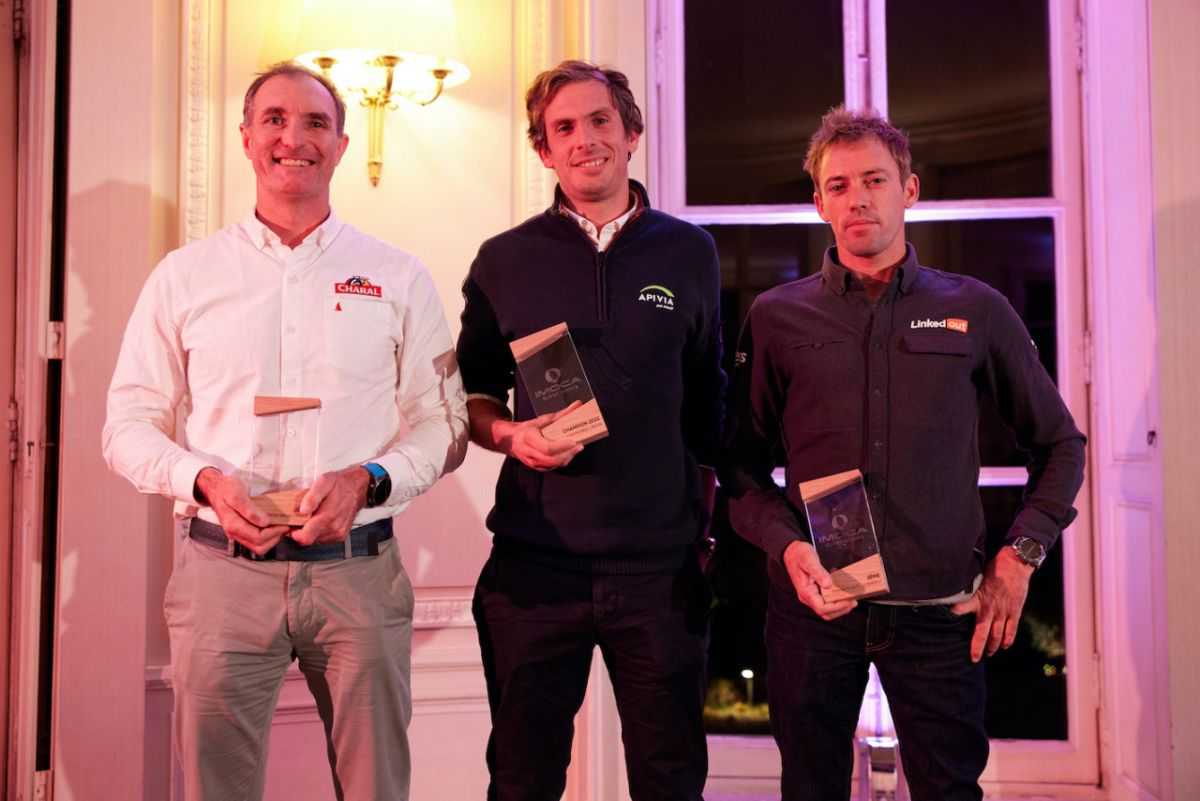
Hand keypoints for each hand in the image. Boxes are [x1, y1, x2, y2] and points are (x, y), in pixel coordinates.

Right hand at [194, 467, 289, 555]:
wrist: (215, 488)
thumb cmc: (226, 489)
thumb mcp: (236, 494)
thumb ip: (249, 510)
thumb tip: (265, 522)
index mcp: (233, 525)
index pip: (258, 537)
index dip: (274, 532)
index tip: (284, 524)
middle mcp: (234, 533)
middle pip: (259, 547)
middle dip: (274, 538)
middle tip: (284, 526)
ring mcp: (237, 534)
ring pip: (258, 547)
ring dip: (272, 539)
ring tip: (280, 526)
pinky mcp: (240, 532)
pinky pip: (255, 541)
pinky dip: (267, 537)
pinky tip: (272, 526)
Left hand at [289, 466, 370, 546]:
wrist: (358, 487)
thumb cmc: (340, 484)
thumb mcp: (324, 481)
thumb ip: (312, 497)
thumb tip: (302, 511)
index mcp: (327, 516)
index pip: (305, 538)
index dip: (294, 533)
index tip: (291, 524)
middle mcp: (334, 528)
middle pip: (308, 540)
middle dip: (302, 530)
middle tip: (301, 517)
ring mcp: (338, 533)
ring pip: (316, 540)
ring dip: (311, 530)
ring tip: (313, 515)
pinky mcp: (341, 535)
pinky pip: (324, 538)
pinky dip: (320, 531)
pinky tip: (321, 519)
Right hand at [495, 402, 584, 470]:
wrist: (512, 441)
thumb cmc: (527, 429)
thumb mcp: (542, 419)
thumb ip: (561, 414)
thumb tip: (577, 405)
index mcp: (529, 437)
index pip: (547, 447)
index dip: (561, 446)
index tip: (573, 441)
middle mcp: (529, 452)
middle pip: (552, 459)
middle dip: (568, 453)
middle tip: (579, 446)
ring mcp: (532, 462)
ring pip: (553, 464)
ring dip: (567, 457)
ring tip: (576, 449)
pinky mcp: (536, 467)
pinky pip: (551, 467)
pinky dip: (562, 461)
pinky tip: (568, 454)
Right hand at [781, 540, 857, 620]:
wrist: (791, 551)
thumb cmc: (798, 555)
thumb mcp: (809, 560)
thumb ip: (818, 572)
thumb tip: (828, 584)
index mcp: (805, 591)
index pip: (822, 608)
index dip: (837, 607)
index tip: (849, 600)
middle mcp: (807, 596)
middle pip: (825, 613)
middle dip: (841, 610)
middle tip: (853, 602)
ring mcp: (810, 595)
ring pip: (826, 610)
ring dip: (839, 608)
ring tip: (850, 599)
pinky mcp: (814, 592)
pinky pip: (826, 603)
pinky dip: (836, 601)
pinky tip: (842, 593)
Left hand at [950, 547, 1034, 661]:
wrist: (1015, 564)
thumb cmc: (994, 569)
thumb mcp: (976, 578)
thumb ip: (969, 591)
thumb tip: (955, 596)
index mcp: (977, 599)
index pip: (961, 608)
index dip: (954, 614)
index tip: (946, 621)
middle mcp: (989, 608)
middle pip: (982, 633)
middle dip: (977, 648)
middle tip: (974, 658)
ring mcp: (1003, 612)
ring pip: (997, 635)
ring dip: (993, 646)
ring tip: (988, 653)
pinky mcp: (1014, 612)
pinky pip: (1011, 630)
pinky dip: (1008, 640)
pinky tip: (1005, 647)